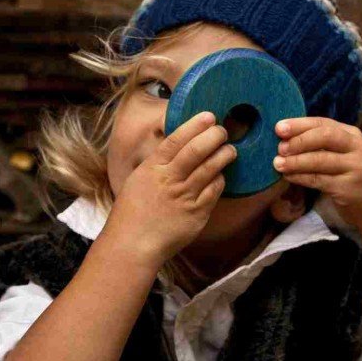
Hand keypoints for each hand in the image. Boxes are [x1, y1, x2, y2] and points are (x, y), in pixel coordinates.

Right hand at [104, 111, 237, 263]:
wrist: (132, 245)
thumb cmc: (132, 212)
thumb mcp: (139, 179)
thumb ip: (158, 162)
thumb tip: (177, 144)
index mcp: (152, 168)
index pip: (177, 139)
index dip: (195, 125)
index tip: (209, 116)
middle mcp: (170, 180)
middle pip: (197, 150)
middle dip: (214, 136)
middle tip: (222, 131)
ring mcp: (185, 197)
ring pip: (211, 168)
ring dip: (224, 155)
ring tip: (229, 149)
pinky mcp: (197, 213)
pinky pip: (215, 191)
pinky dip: (220, 179)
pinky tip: (221, 174)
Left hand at [273, 117, 361, 232]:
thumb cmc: (350, 175)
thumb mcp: (342, 154)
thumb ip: (320, 144)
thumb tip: (284, 138)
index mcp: (352, 135)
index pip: (323, 123)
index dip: (299, 124)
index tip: (278, 128)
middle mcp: (357, 148)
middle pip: (324, 137)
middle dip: (299, 140)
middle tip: (279, 147)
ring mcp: (355, 168)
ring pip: (320, 160)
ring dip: (295, 161)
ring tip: (277, 163)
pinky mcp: (348, 188)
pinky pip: (319, 180)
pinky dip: (300, 177)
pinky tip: (287, 176)